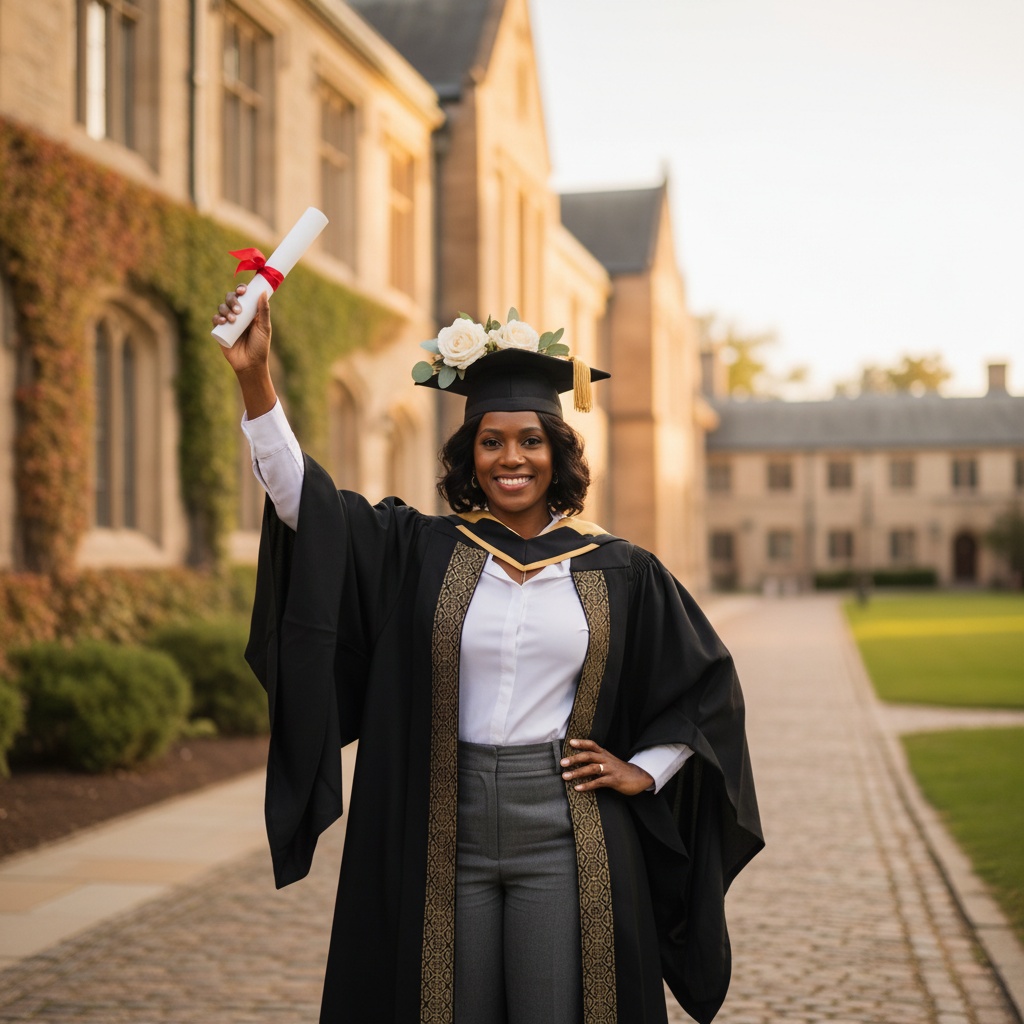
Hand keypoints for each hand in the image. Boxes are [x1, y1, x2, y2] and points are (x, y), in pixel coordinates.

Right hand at [212, 283, 276, 416]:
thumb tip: (263, 292)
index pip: (244, 295)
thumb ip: (264, 311)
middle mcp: (238, 314)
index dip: (241, 289)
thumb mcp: (264, 328)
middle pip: (231, 298)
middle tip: (238, 310)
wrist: (250, 363)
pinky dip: (217, 318)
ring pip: (222, 307)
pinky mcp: (220, 331)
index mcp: (249, 311)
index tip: (243, 291)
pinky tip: (222, 321)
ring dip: (226, 310)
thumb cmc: (260, 346)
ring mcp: (228, 321)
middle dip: (233, 300)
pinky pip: (215, 319)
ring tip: (233, 320)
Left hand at [560, 738, 653, 795]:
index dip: (582, 743)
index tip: (571, 742)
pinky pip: (598, 782)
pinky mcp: (613, 780)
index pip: (592, 745)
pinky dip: (587, 785)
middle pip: (589, 756)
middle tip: (562, 763)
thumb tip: (579, 762)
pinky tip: (578, 788)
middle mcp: (606, 759)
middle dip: (574, 758)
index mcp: (605, 754)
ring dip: (577, 772)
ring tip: (565, 776)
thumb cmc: (620, 770)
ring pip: (591, 768)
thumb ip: (597, 760)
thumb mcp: (609, 761)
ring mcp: (610, 769)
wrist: (638, 777)